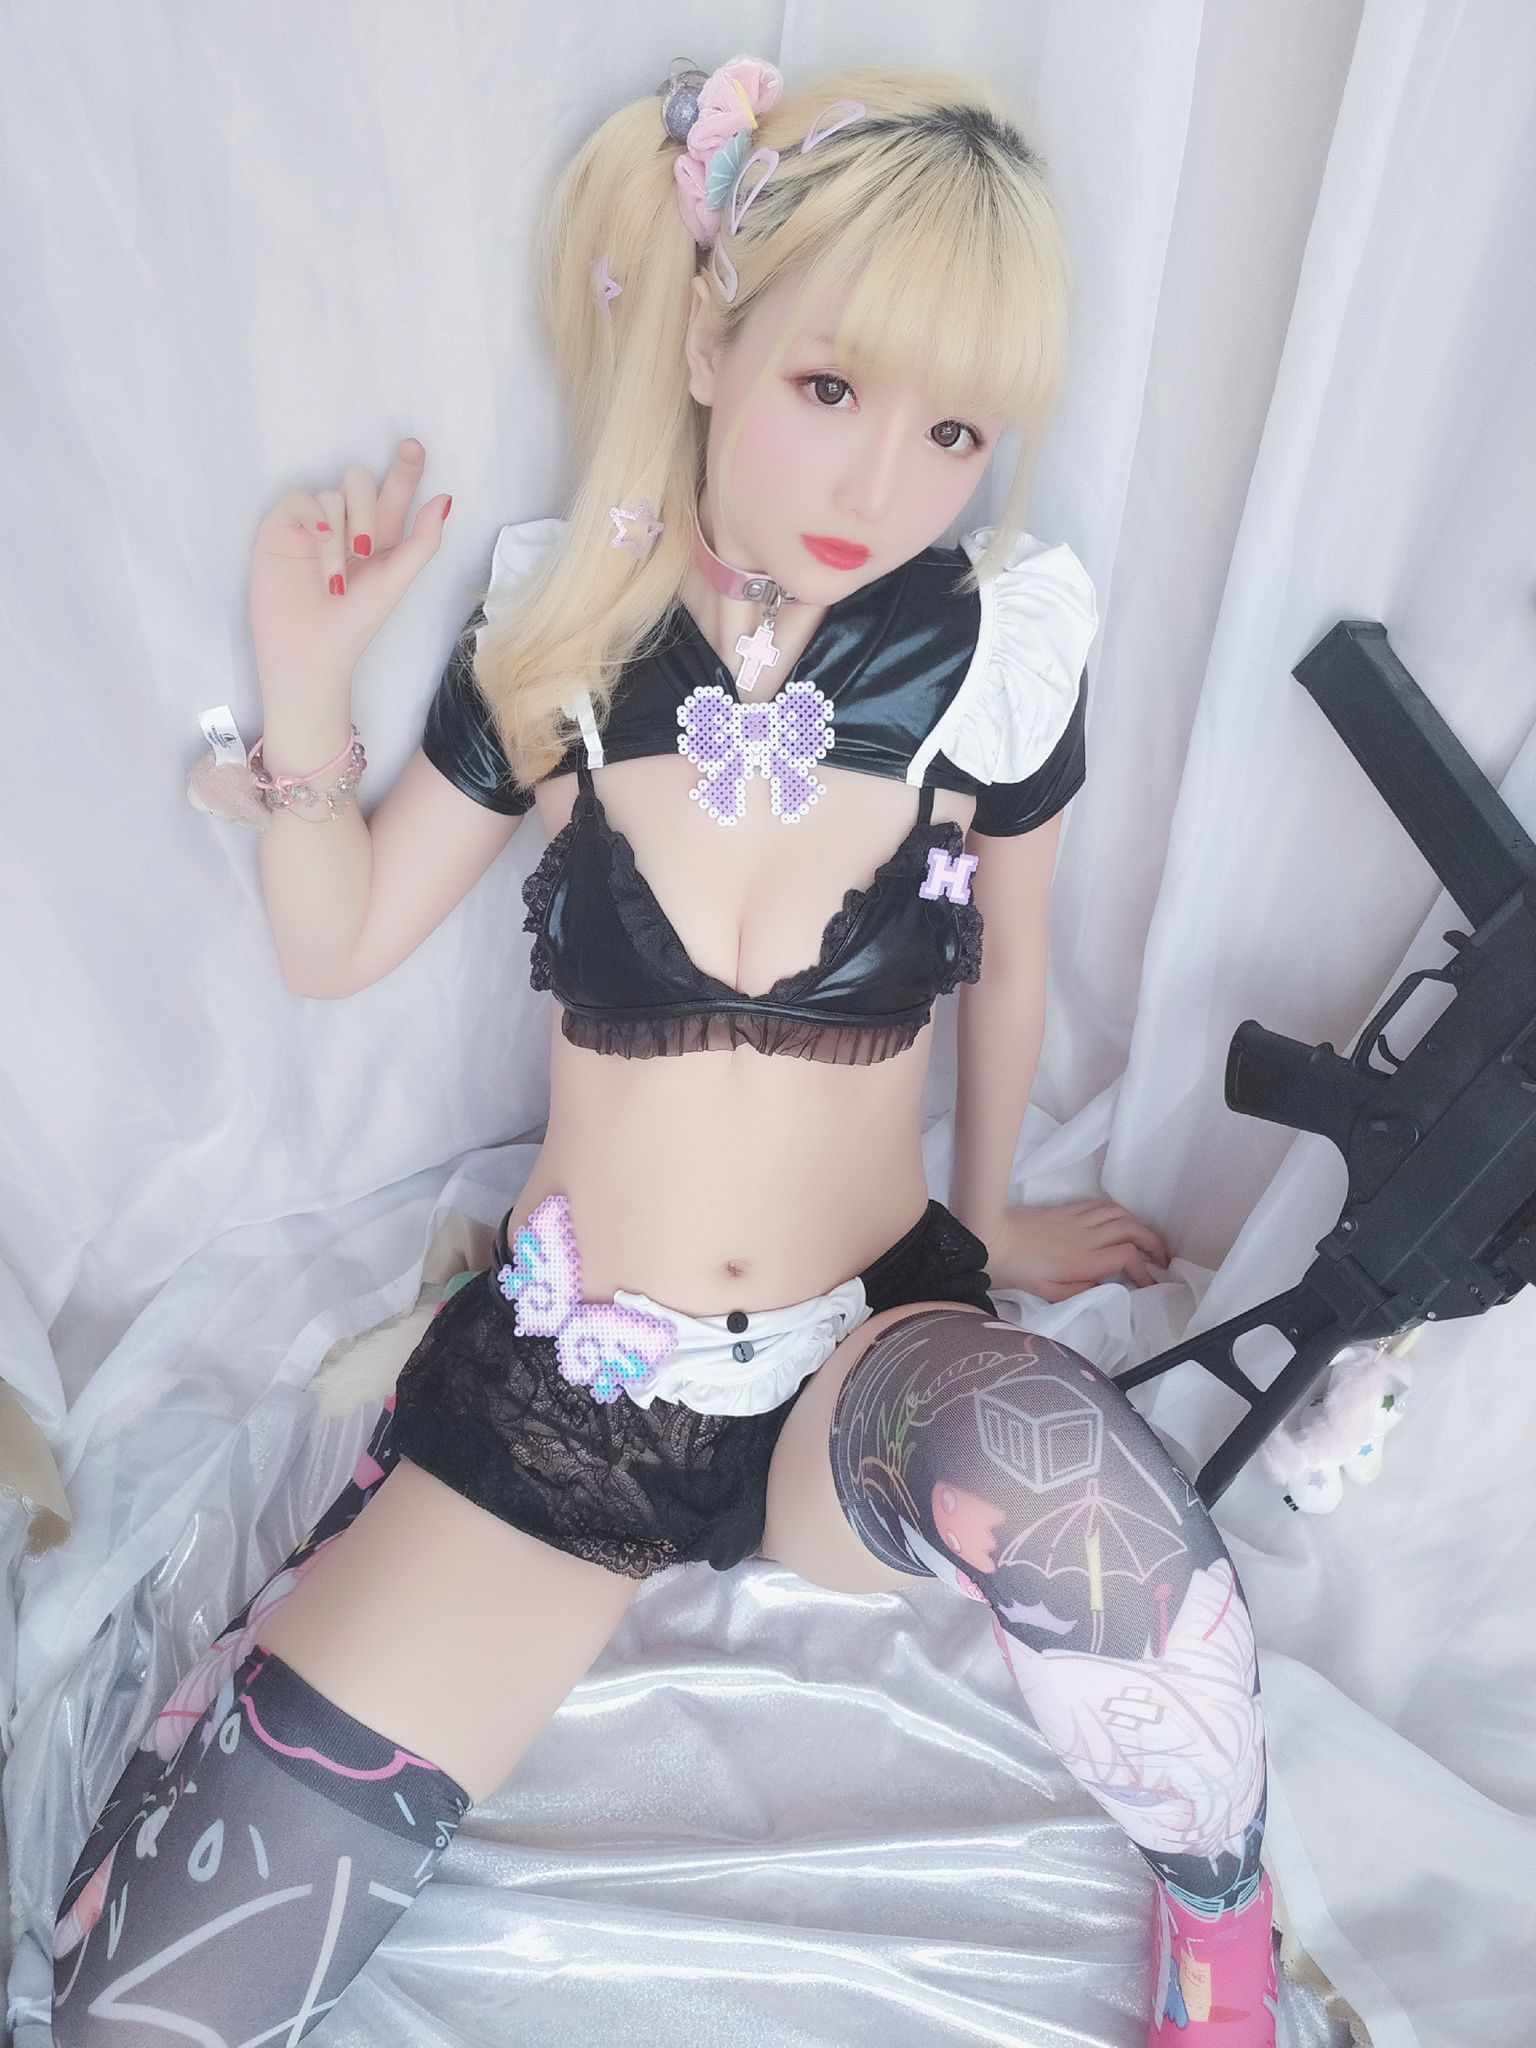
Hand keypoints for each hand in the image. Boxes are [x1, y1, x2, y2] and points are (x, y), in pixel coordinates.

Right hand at [248, 436, 451, 686]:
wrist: (310, 649)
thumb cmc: (355, 621)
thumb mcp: (396, 580)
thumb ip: (422, 541)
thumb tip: (446, 498)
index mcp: (380, 534)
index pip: (393, 490)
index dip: (405, 467)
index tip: (414, 446)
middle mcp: (347, 522)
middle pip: (360, 479)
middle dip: (368, 508)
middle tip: (365, 549)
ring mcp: (314, 522)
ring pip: (333, 493)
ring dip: (340, 537)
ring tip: (335, 579)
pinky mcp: (284, 525)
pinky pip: (302, 499)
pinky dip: (314, 521)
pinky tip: (316, 546)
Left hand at [978, 1199, 1172, 1303]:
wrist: (990, 1236)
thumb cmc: (1016, 1270)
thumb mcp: (1049, 1293)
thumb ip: (1082, 1291)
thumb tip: (1109, 1286)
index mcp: (1085, 1260)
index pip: (1129, 1258)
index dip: (1146, 1271)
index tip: (1152, 1283)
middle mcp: (1088, 1236)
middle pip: (1133, 1231)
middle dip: (1155, 1244)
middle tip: (1164, 1260)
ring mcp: (1079, 1220)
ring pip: (1122, 1215)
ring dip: (1142, 1226)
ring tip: (1151, 1241)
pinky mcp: (1068, 1210)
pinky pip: (1103, 1205)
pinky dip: (1121, 1212)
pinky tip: (1124, 1220)